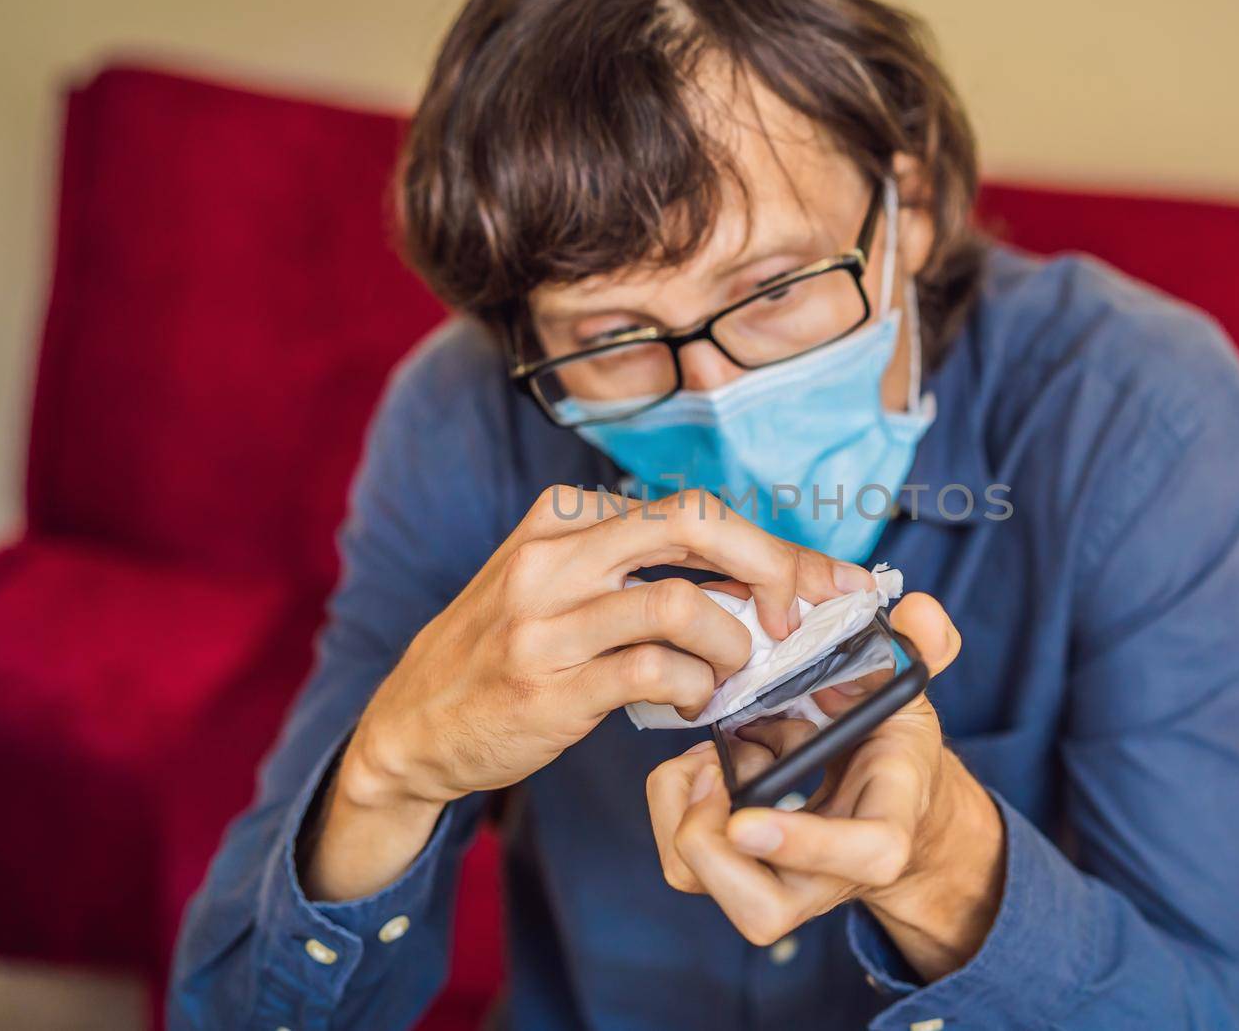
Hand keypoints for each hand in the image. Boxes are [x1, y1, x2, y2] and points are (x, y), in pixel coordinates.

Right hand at [303, 486, 874, 899]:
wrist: (410, 728)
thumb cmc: (506, 656)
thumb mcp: (560, 588)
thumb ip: (639, 572)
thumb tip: (760, 585)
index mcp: (563, 518)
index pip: (694, 511)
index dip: (773, 547)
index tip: (828, 583)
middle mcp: (554, 555)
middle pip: (696, 524)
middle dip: (773, 568)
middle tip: (801, 619)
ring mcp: (547, 618)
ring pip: (682, 603)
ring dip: (731, 646)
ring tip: (728, 676)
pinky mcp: (548, 683)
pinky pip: (654, 672)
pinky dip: (695, 689)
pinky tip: (692, 704)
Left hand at [644, 594, 1004, 981]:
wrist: (885, 802)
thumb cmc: (892, 746)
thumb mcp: (914, 692)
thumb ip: (927, 649)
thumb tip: (919, 611)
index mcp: (886, 827)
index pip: (865, 856)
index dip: (806, 843)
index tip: (749, 817)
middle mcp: (828, 875)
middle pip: (762, 911)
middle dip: (713, 844)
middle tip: (713, 771)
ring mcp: (777, 881)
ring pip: (701, 884)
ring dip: (684, 813)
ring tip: (710, 757)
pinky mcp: (737, 871)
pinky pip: (681, 859)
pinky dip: (675, 803)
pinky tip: (706, 762)